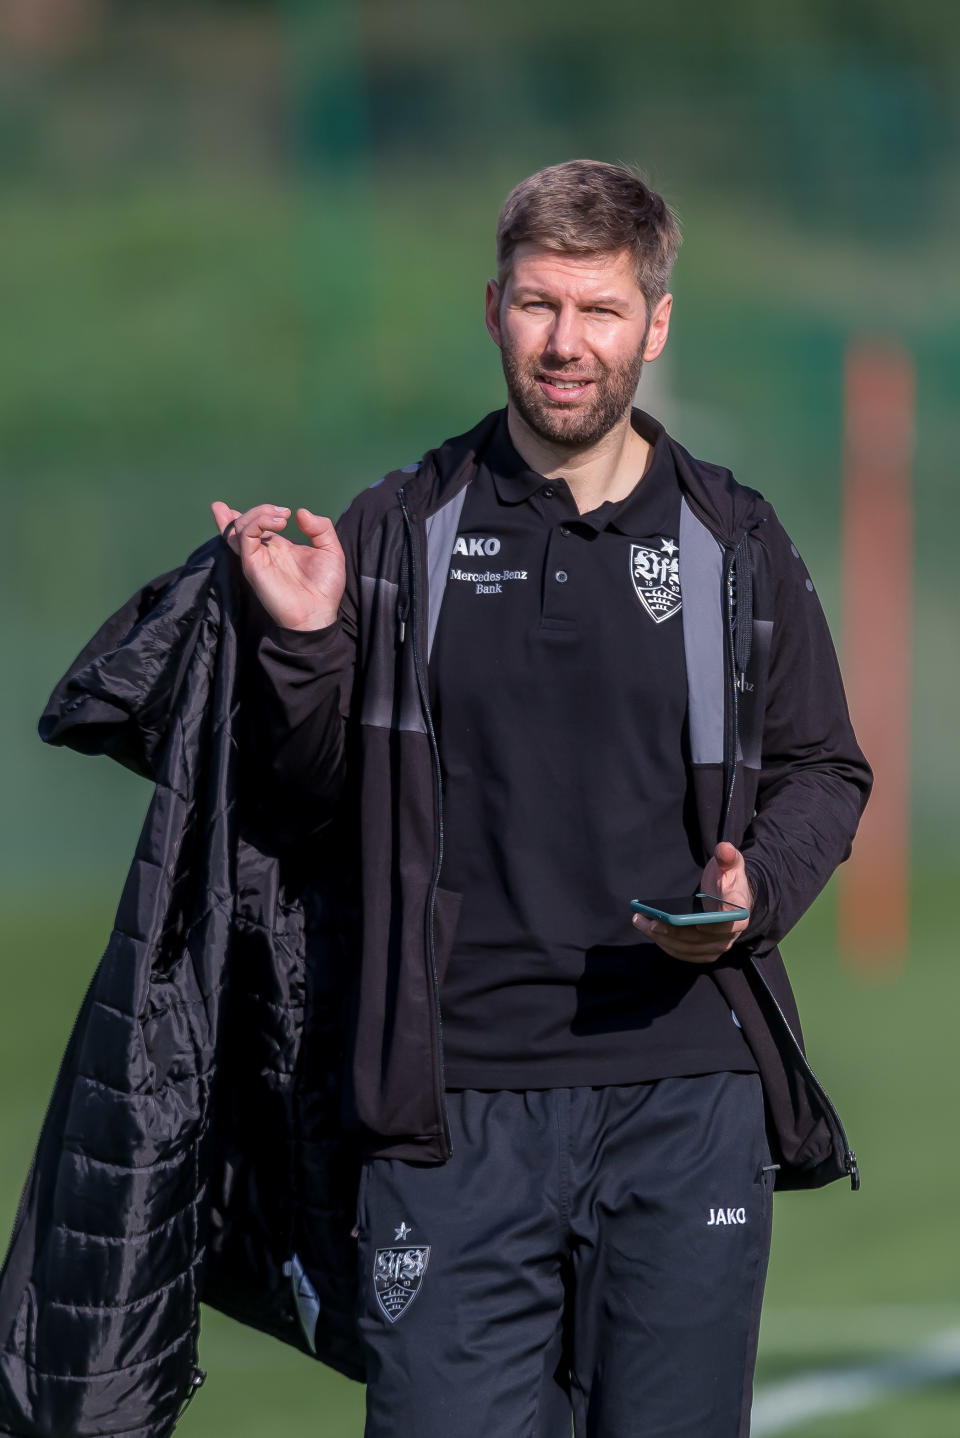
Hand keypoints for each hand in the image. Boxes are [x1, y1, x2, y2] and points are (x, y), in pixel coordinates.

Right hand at [211, 502, 345, 630]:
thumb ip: (320, 528)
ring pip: (240, 526)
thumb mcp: (331, 550)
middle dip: (254, 510)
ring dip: (258, 513)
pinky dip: (258, 522)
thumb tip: (300, 512)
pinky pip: (245, 536)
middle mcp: (264, 551)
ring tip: (283, 517)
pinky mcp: (252, 564)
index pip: (257, 527)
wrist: (318, 612)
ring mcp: (256, 557)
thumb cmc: (325, 587)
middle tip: (283, 512)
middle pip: (242, 524)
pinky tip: (280, 524)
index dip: (254, 514)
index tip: (284, 511)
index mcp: (279, 547)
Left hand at [631, 842, 752, 963]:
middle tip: (650, 921)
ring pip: (687, 948)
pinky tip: (648, 929)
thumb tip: (724, 849)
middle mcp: (729, 936)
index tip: (687, 920)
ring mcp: (716, 947)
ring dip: (662, 938)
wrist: (730, 896)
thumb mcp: (730, 864)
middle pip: (699, 940)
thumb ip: (728, 857)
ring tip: (640, 921)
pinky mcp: (703, 952)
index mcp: (738, 915)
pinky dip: (664, 943)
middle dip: (673, 932)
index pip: (724, 924)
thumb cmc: (728, 878)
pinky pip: (682, 952)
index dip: (707, 926)